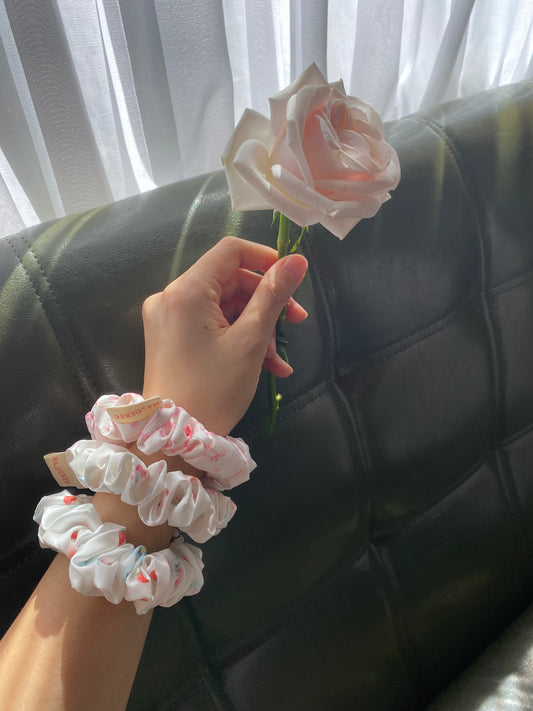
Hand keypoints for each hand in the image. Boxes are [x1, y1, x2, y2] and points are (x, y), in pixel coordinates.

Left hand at [141, 236, 307, 435]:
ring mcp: (168, 319)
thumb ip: (273, 295)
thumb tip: (297, 261)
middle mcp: (171, 297)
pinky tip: (266, 364)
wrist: (173, 439)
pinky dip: (238, 338)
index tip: (291, 279)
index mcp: (186, 291)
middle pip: (230, 281)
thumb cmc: (214, 389)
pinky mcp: (171, 338)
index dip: (265, 259)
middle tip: (296, 324)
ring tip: (277, 360)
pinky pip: (211, 325)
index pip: (230, 251)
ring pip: (224, 306)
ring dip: (257, 327)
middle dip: (266, 302)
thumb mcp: (250, 341)